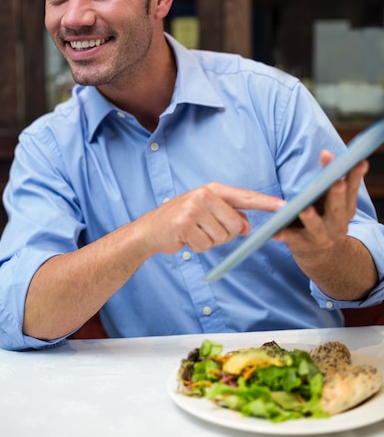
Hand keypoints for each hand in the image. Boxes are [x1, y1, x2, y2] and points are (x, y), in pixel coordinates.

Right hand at [140, 182, 284, 255]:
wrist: (150, 229)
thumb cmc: (182, 219)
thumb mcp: (206, 211)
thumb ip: (230, 215)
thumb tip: (247, 226)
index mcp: (212, 189)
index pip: (246, 197)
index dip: (267, 203)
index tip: (286, 207)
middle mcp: (204, 195)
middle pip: (236, 224)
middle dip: (226, 234)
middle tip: (207, 230)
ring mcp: (193, 209)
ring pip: (222, 237)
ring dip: (210, 241)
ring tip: (195, 233)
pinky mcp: (184, 225)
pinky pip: (206, 245)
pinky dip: (198, 247)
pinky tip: (187, 239)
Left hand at [275, 150, 368, 256]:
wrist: (322, 255)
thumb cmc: (324, 215)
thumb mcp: (330, 199)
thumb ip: (329, 178)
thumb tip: (327, 153)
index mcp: (346, 208)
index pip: (351, 188)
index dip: (354, 175)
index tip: (358, 160)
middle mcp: (338, 224)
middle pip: (338, 208)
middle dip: (337, 195)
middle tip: (337, 182)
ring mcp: (322, 237)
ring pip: (317, 228)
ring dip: (312, 218)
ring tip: (305, 209)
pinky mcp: (304, 246)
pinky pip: (293, 240)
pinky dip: (285, 235)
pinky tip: (276, 232)